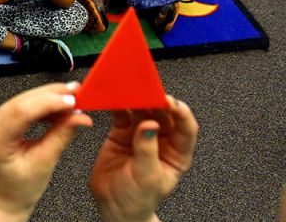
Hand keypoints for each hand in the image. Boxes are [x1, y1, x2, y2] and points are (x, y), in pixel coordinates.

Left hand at [0, 82, 92, 219]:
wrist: (5, 196)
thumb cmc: (20, 187)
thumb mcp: (44, 162)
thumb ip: (61, 135)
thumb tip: (80, 116)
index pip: (22, 110)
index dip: (49, 101)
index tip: (73, 99)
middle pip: (22, 101)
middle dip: (52, 96)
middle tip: (77, 94)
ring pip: (22, 100)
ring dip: (48, 98)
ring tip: (72, 100)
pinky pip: (20, 105)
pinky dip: (40, 105)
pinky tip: (57, 106)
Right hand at [90, 97, 198, 221]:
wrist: (114, 207)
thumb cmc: (138, 199)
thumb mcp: (147, 177)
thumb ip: (147, 150)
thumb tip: (150, 125)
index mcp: (177, 153)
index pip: (185, 127)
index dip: (180, 112)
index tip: (168, 101)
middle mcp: (161, 140)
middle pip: (162, 113)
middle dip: (154, 100)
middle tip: (144, 90)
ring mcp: (140, 135)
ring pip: (142, 109)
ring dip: (135, 99)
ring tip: (127, 90)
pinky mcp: (121, 133)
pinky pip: (121, 113)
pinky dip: (116, 104)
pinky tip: (113, 99)